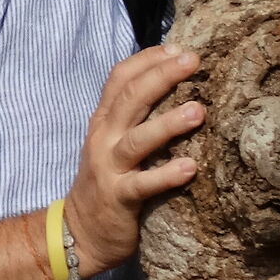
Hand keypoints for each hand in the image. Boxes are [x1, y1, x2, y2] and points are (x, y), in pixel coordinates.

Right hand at [63, 44, 204, 277]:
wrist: (80, 231)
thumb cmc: (108, 182)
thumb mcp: (112, 142)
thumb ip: (133, 117)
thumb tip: (174, 87)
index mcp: (103, 121)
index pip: (120, 78)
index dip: (148, 59)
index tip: (180, 48)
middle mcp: (103, 138)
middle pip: (130, 99)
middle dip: (162, 76)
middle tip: (194, 61)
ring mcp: (109, 167)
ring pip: (137, 139)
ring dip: (168, 124)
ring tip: (199, 111)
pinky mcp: (119, 198)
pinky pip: (143, 184)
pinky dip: (166, 174)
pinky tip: (190, 167)